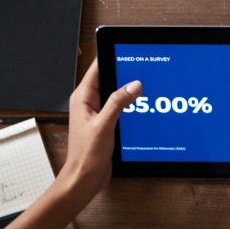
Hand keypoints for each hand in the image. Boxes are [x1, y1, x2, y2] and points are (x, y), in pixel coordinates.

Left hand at [58, 59, 140, 201]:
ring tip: (146, 84)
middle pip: (109, 77)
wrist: (84, 178)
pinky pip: (120, 105)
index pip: (98, 67)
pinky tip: (142, 105)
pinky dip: (131, 103)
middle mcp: (89, 102)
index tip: (128, 50)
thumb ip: (119, 103)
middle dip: (126, 72)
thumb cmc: (86, 155)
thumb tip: (134, 84)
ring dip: (129, 89)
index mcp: (83, 98)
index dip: (112, 55)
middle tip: (144, 67)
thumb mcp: (104, 126)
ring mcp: (98, 112)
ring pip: (116, 92)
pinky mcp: (106, 122)